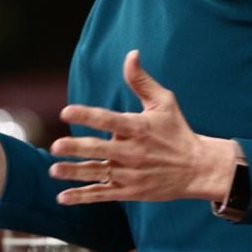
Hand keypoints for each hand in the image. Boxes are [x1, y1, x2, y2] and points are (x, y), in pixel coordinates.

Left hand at [48, 50, 235, 204]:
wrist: (197, 169)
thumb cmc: (177, 131)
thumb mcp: (164, 102)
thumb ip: (141, 80)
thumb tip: (131, 54)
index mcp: (138, 127)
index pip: (108, 119)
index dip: (86, 115)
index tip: (66, 111)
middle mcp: (132, 151)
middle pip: (99, 149)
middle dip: (76, 148)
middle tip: (55, 146)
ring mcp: (131, 174)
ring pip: (97, 173)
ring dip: (74, 172)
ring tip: (54, 170)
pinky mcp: (130, 191)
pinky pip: (102, 195)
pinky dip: (83, 197)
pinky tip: (63, 197)